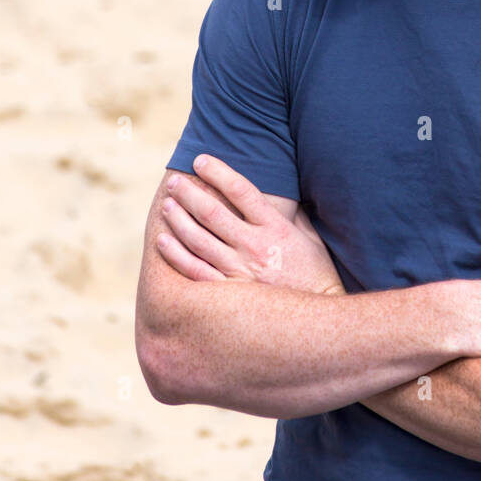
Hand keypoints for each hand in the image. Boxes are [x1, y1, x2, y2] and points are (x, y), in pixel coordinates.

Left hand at [157, 155, 345, 296]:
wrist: (317, 321)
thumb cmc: (316, 273)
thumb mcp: (310, 235)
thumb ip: (293, 211)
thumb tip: (280, 187)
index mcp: (276, 227)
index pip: (241, 190)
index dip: (218, 171)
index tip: (200, 160)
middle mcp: (255, 246)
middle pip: (213, 213)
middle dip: (189, 193)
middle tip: (174, 183)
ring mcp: (240, 272)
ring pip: (199, 240)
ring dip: (179, 219)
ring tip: (166, 205)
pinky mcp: (230, 295)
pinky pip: (196, 272)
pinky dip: (176, 255)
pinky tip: (163, 242)